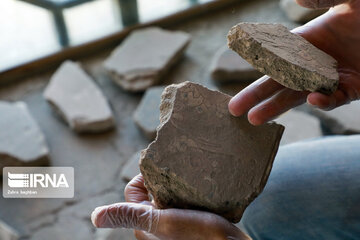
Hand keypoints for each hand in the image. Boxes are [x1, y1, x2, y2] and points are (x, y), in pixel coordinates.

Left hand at [91, 174, 250, 239]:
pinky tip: (197, 188)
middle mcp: (155, 223)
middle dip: (161, 179)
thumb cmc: (198, 236)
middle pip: (150, 190)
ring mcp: (172, 222)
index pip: (133, 189)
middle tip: (178, 173)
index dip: (144, 177)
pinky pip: (181, 199)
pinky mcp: (188, 219)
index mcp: (144, 224)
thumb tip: (94, 216)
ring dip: (175, 184)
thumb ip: (130, 216)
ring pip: (167, 193)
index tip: (162, 171)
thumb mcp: (161, 223)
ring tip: (188, 179)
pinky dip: (186, 191)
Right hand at [228, 0, 359, 124]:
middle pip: (279, 81)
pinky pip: (333, 99)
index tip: (239, 68)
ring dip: (276, 107)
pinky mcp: (353, 89)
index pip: (275, 55)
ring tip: (253, 119)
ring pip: (298, 96)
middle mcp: (316, 61)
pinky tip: (312, 99)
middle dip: (256, 95)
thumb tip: (295, 1)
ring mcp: (333, 77)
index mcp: (309, 39)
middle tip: (233, 109)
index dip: (255, 66)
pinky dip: (323, 100)